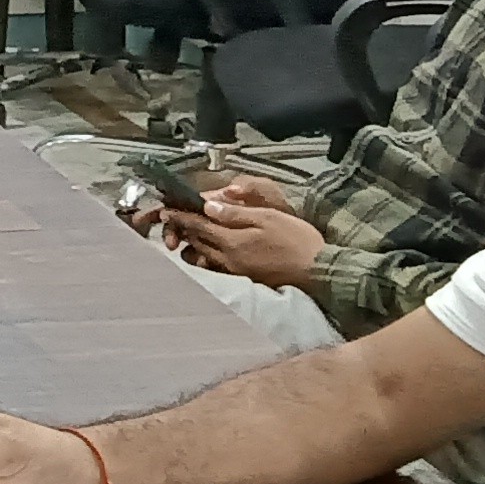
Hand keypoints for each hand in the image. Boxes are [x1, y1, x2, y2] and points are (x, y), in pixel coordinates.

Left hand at [162, 180, 326, 286]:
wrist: (318, 270)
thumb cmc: (297, 240)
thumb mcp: (267, 217)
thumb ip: (236, 213)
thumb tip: (210, 206)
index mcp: (232, 242)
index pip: (198, 226)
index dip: (180, 216)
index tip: (166, 210)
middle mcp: (228, 260)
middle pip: (196, 242)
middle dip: (183, 229)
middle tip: (174, 218)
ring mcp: (235, 271)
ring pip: (204, 256)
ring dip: (195, 244)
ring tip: (194, 231)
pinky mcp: (244, 278)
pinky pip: (217, 267)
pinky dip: (208, 256)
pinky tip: (213, 248)